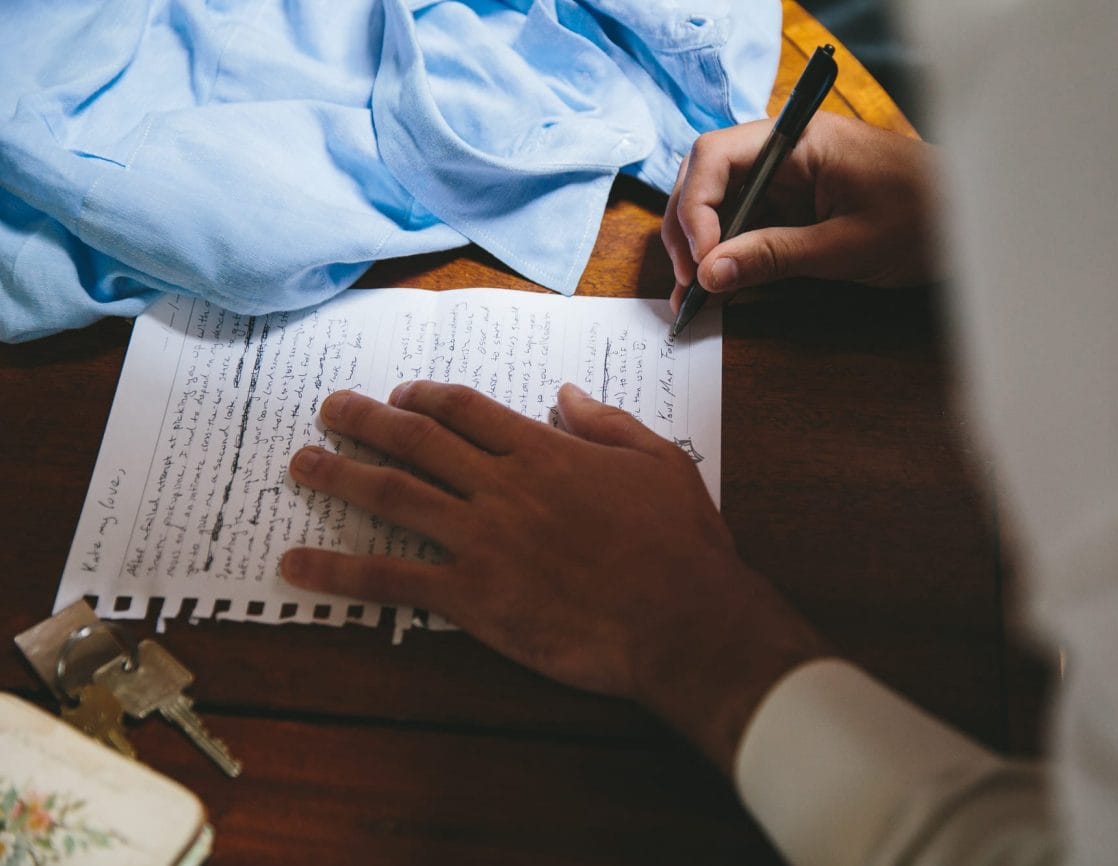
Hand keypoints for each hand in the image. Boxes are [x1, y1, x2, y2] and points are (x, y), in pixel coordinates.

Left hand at [280, 382, 828, 771]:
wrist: (682, 621)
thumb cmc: (680, 543)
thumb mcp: (658, 461)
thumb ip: (605, 423)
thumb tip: (565, 394)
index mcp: (545, 451)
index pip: (468, 410)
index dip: (426, 397)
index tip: (401, 395)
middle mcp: (503, 486)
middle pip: (417, 440)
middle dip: (366, 420)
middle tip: (329, 408)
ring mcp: (482, 540)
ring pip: (394, 496)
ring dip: (341, 476)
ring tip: (302, 464)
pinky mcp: (471, 596)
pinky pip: (391, 578)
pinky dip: (339, 570)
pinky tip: (297, 565)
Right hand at [662, 112, 941, 310]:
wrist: (973, 225)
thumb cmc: (925, 219)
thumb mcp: (846, 245)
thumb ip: (775, 255)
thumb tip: (712, 273)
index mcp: (798, 139)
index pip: (716, 156)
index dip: (696, 208)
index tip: (704, 261)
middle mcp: (785, 151)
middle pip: (706, 178)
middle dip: (689, 229)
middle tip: (690, 284)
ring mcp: (787, 178)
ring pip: (719, 204)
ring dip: (702, 247)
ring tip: (696, 295)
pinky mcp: (794, 206)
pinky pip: (746, 224)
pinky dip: (728, 255)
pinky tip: (721, 288)